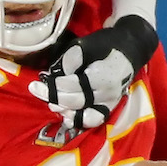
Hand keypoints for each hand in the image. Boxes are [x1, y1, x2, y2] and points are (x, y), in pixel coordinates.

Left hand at [30, 15, 158, 135]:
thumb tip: (56, 75)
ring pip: (84, 115)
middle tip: (36, 90)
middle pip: (76, 101)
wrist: (130, 50)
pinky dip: (78, 120)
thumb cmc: (106, 44)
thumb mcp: (86, 44)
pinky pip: (93, 120)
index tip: (37, 82)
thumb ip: (70, 59)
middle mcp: (108, 92)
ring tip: (51, 102)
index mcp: (102, 74)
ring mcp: (110, 103)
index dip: (53, 86)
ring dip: (65, 111)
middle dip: (53, 97)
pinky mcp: (110, 108)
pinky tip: (65, 116)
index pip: (73, 85)